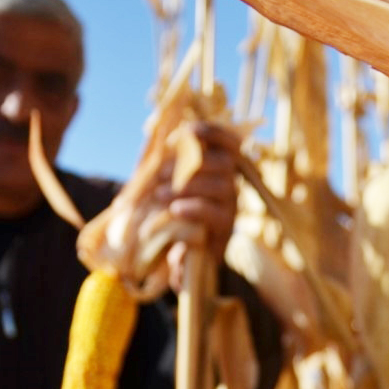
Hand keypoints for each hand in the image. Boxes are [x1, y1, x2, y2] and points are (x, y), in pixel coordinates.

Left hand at [157, 121, 239, 288]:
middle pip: (224, 163)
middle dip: (191, 163)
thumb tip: (158, 143)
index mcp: (218, 170)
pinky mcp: (224, 231)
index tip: (190, 130)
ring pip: (222, 187)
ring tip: (160, 194)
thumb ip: (164, 167)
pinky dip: (194, 209)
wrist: (175, 258)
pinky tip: (175, 210)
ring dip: (189, 186)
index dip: (213, 132)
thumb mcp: (164, 187)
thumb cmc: (168, 216)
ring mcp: (230, 209)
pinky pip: (216, 214)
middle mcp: (230, 186)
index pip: (228, 142)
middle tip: (161, 173)